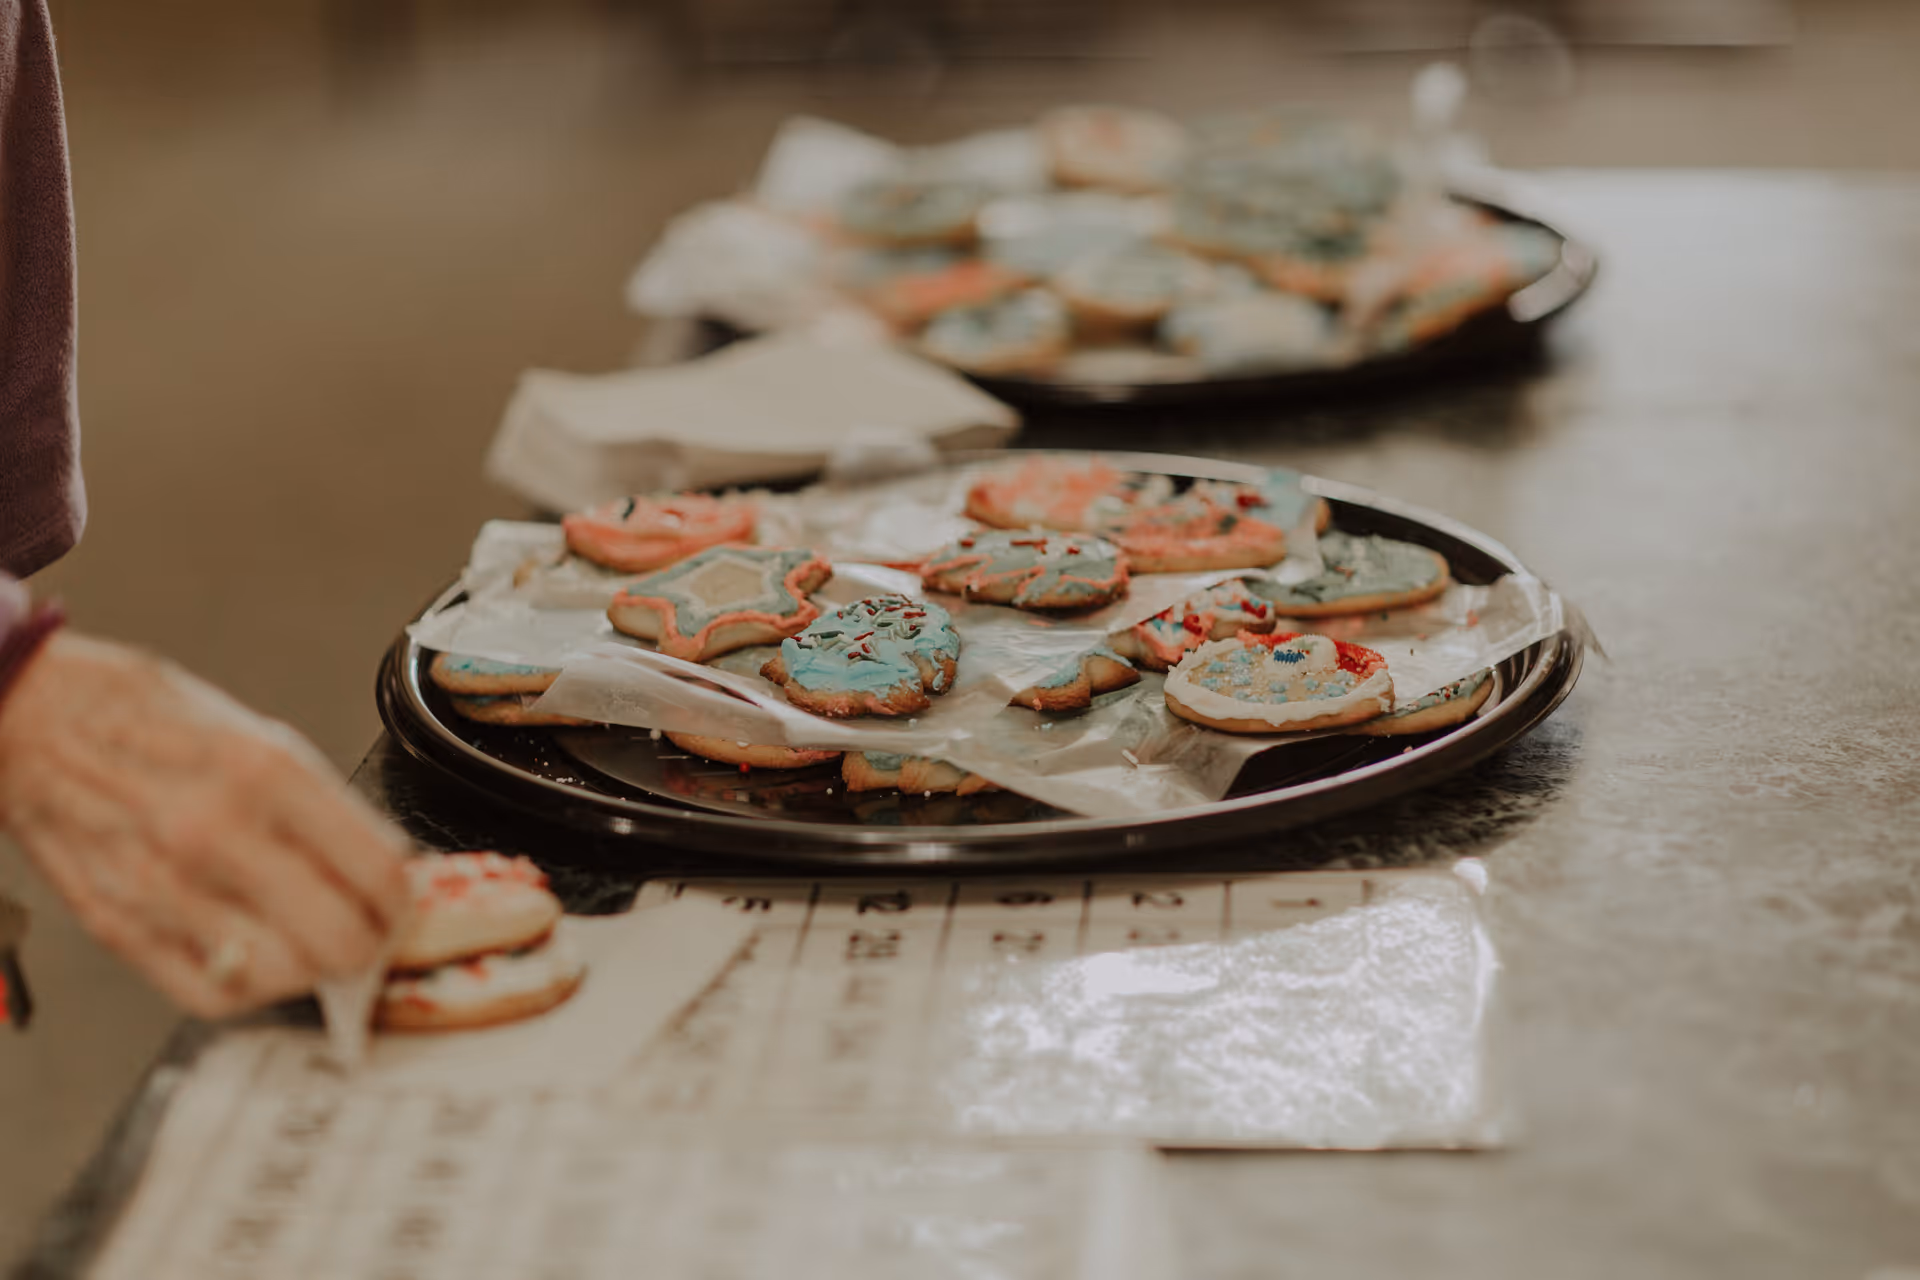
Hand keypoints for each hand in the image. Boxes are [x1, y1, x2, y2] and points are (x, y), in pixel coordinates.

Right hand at [0, 633, 410, 1016]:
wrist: (31, 717)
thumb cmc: (149, 719)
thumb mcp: (261, 737)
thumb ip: (326, 808)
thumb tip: (386, 865)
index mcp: (262, 772)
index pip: (377, 871)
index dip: (402, 899)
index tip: (399, 900)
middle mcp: (213, 833)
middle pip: (338, 938)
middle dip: (370, 941)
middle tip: (369, 930)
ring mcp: (161, 886)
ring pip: (283, 976)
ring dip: (313, 968)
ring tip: (313, 942)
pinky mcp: (119, 926)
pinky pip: (213, 995)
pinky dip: (253, 989)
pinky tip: (261, 958)